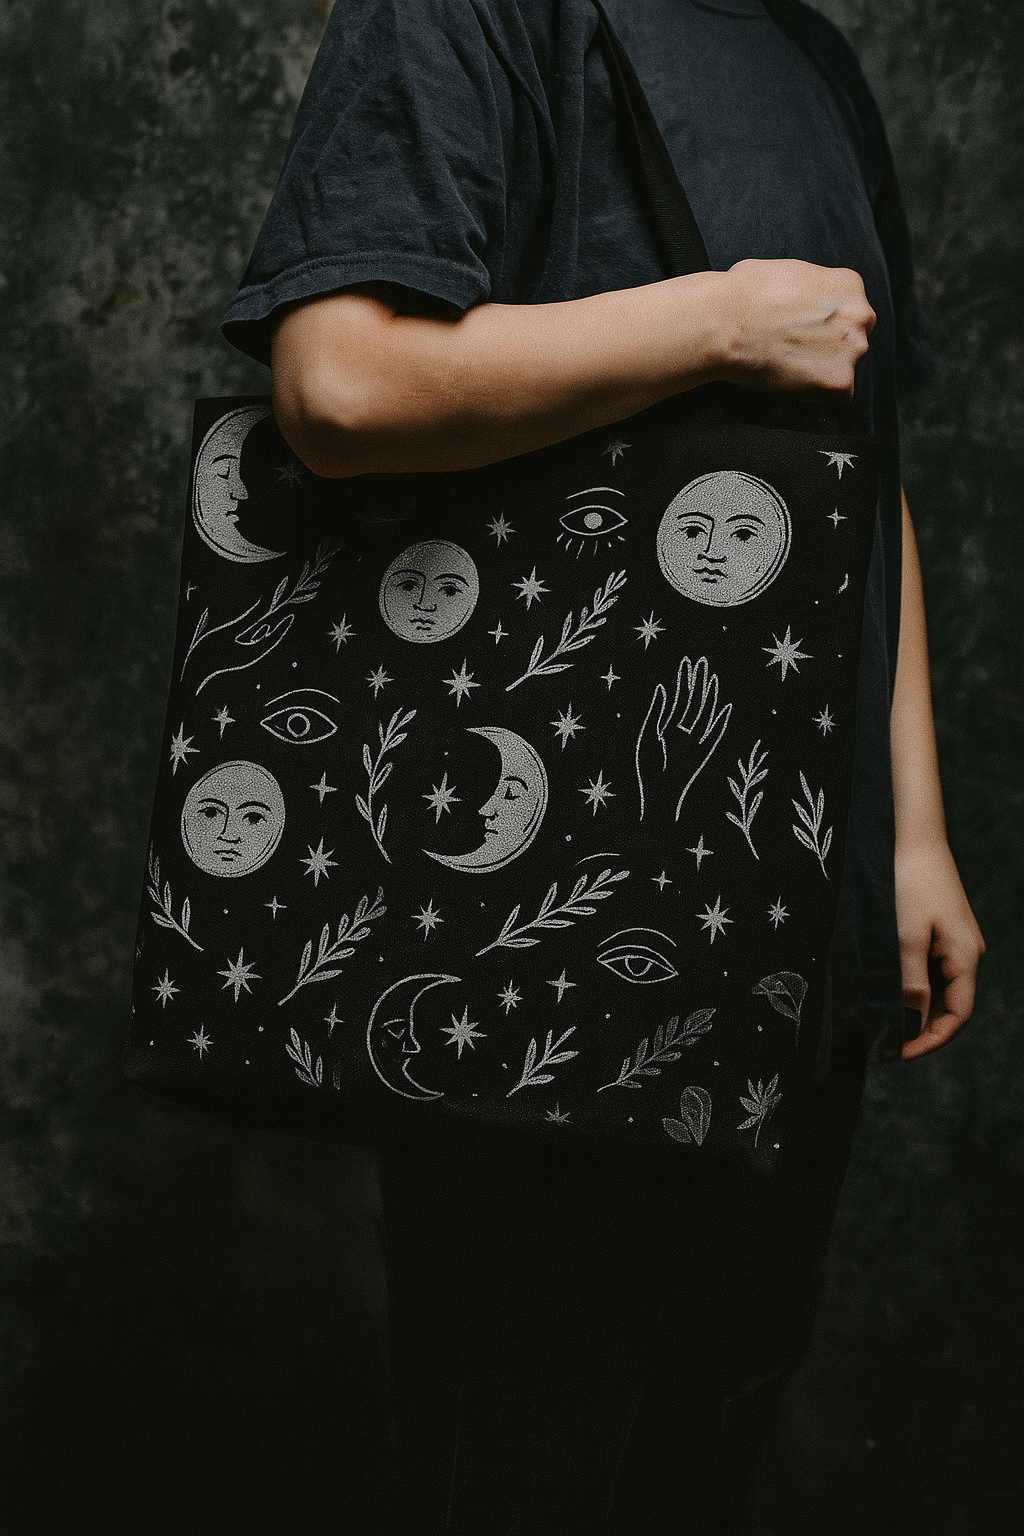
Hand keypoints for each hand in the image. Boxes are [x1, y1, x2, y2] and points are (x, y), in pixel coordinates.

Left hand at [635, 655, 731, 821]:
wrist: (657, 793)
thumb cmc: (649, 768)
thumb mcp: (648, 735)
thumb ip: (656, 712)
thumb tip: (662, 688)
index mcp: (669, 727)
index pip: (678, 698)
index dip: (683, 680)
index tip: (686, 662)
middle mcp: (684, 731)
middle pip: (693, 700)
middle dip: (697, 681)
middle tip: (702, 660)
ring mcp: (695, 740)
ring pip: (704, 712)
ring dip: (708, 695)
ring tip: (711, 676)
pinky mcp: (704, 752)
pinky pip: (714, 735)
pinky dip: (721, 722)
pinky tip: (726, 707)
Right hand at [716, 258, 875, 398]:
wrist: (724, 323)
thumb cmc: (743, 295)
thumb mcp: (787, 272)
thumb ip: (811, 289)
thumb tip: (804, 300)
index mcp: (848, 285)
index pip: (851, 312)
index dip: (827, 325)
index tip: (808, 333)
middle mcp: (858, 315)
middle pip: (854, 339)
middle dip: (830, 348)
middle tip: (799, 352)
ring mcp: (852, 350)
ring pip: (846, 368)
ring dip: (824, 371)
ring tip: (790, 368)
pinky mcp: (838, 382)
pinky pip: (838, 398)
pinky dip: (818, 397)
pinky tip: (793, 384)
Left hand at [893, 840, 984, 1059]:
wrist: (910, 834)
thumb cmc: (907, 882)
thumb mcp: (904, 937)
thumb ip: (910, 982)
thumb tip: (910, 1021)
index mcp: (965, 956)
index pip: (957, 1015)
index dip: (930, 1040)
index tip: (898, 1055)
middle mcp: (965, 951)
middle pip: (949, 1005)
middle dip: (920, 1029)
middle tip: (884, 1045)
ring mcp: (952, 939)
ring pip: (938, 987)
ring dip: (914, 1008)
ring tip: (881, 1023)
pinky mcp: (937, 928)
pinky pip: (929, 968)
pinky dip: (911, 985)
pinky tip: (887, 992)